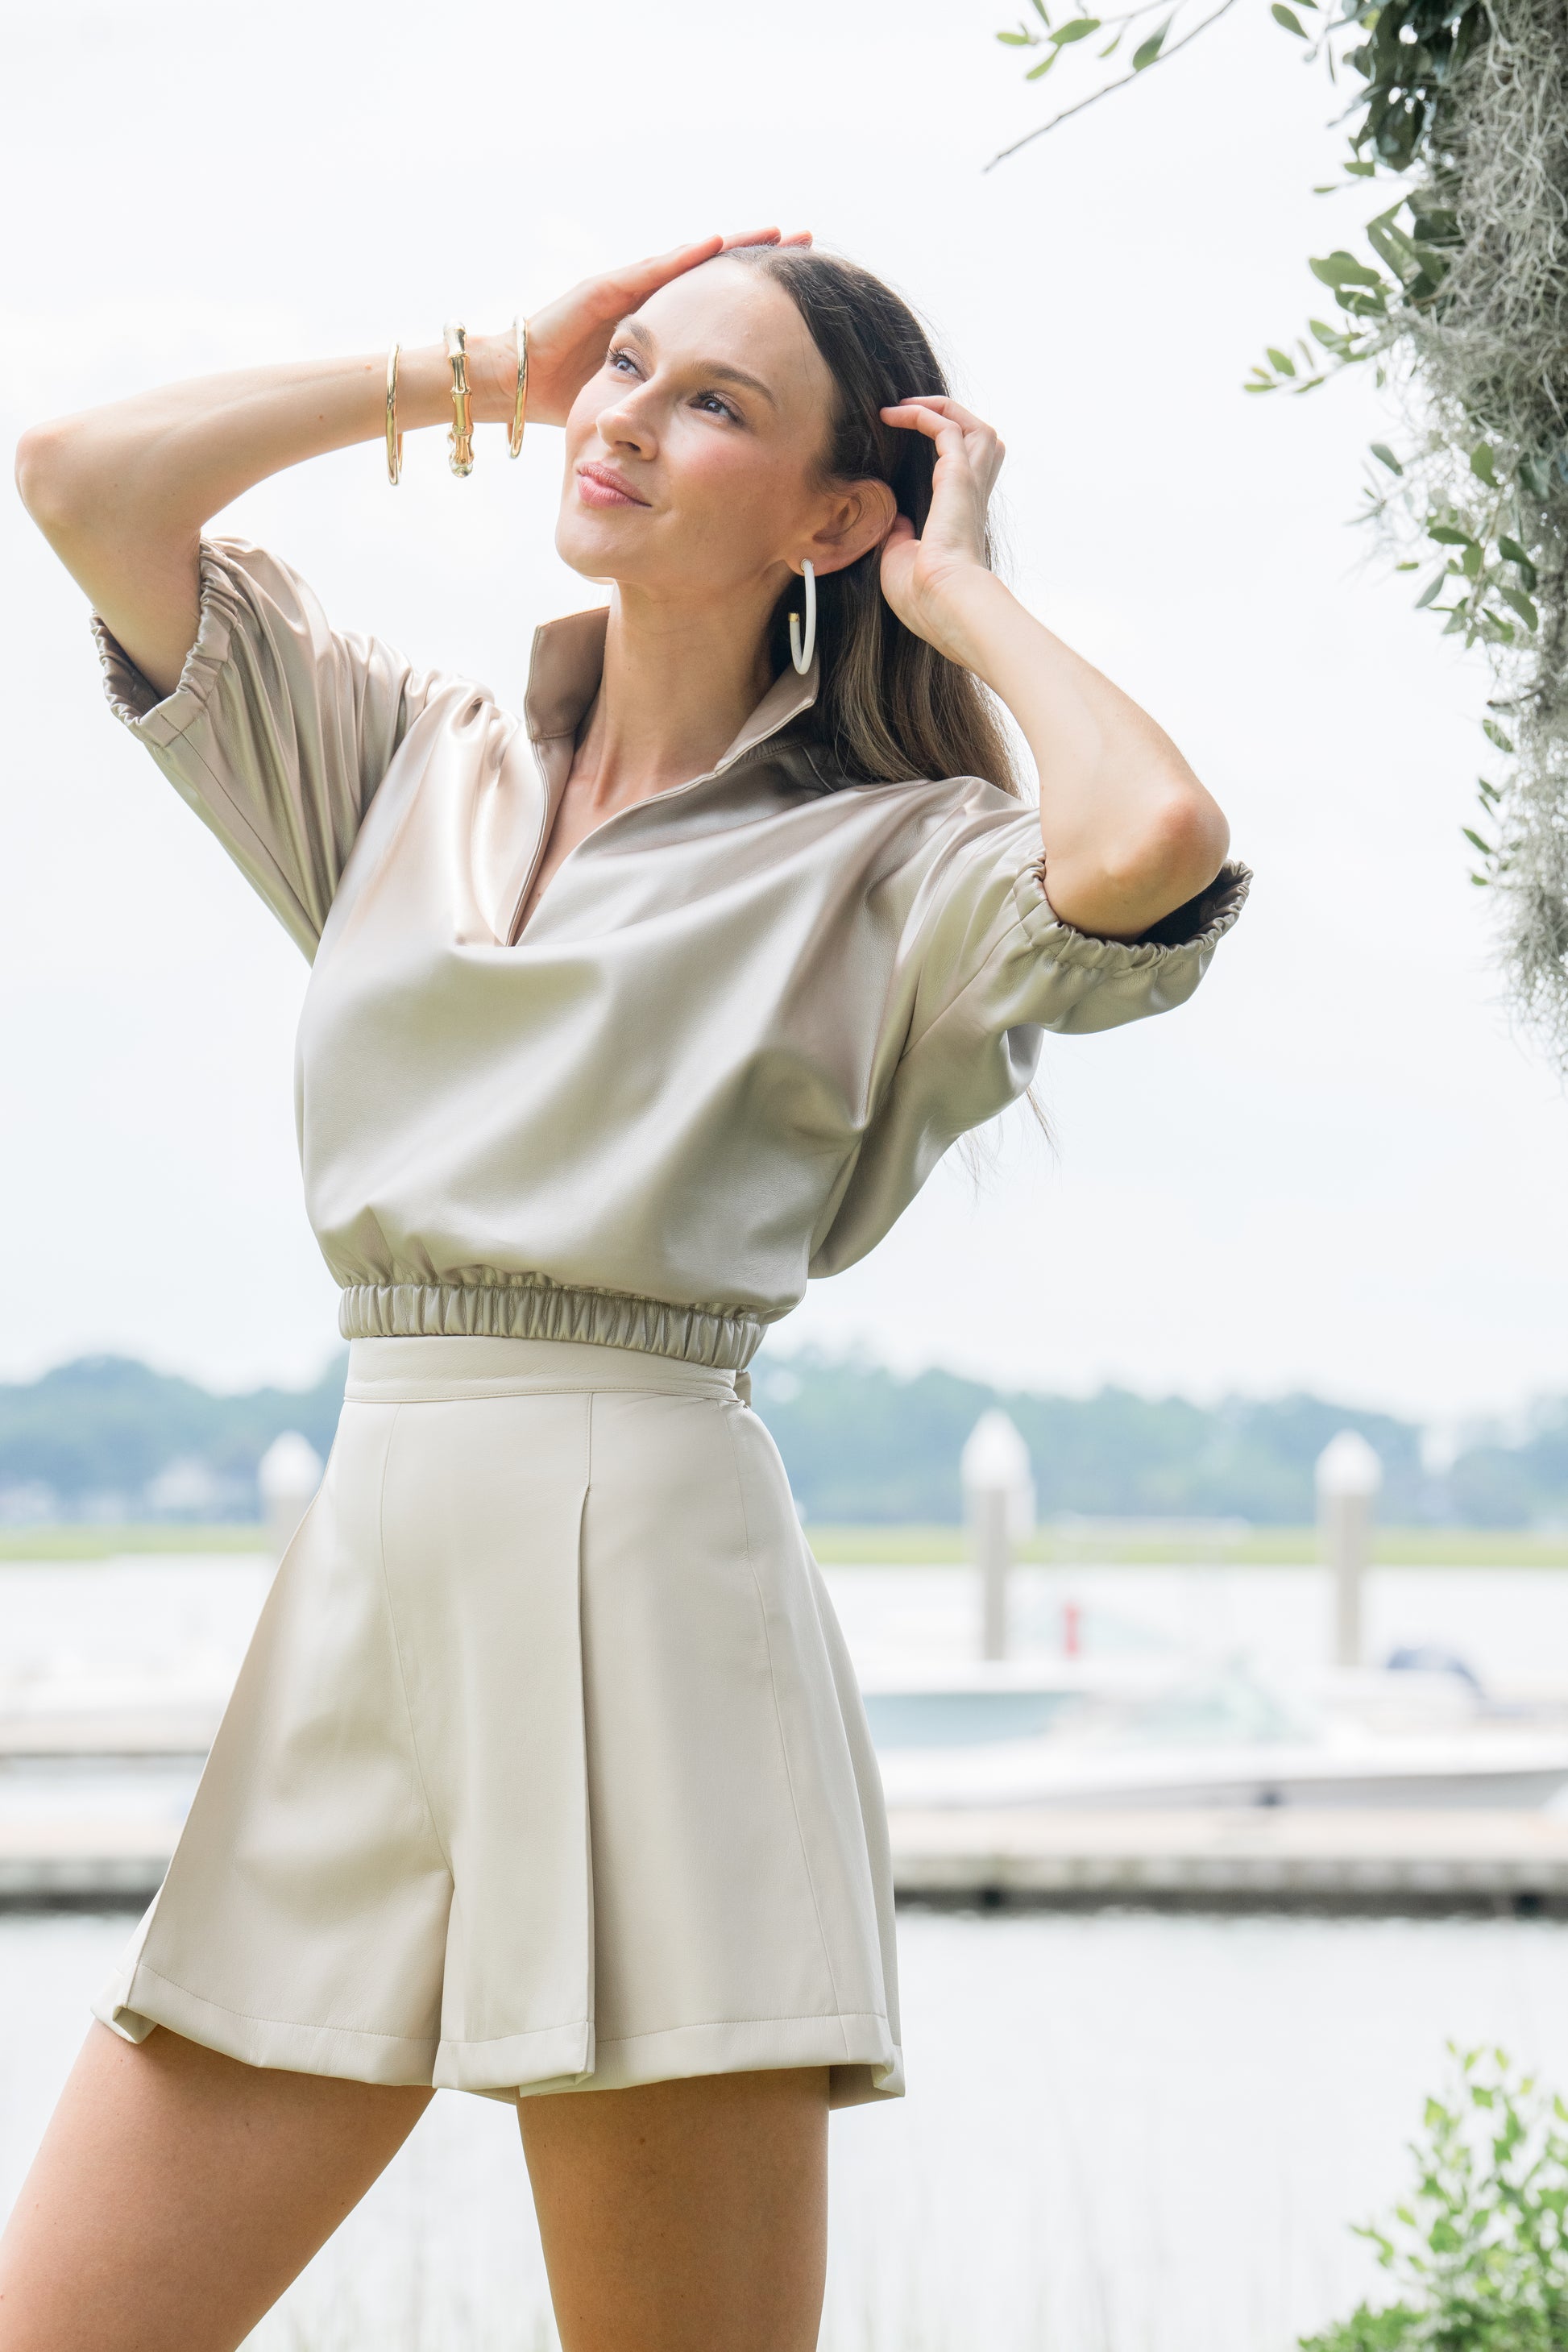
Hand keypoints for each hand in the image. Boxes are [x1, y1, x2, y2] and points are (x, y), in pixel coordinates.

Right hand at [513, 228, 811, 426]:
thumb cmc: (571, 399)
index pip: (718, 307)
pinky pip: (651, 271)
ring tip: (776, 233)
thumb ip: (673, 405)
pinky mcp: (605, 289)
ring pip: (690, 262)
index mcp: (662, 332)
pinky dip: (685, 258)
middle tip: (808, 241)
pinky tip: (719, 245)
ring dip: (733, 245)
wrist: (517, 385)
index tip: (806, 289)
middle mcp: (650, 304)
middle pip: (714, 274)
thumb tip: (719, 435)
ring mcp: (627, 290)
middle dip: (759, 256)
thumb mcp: (640, 402)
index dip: (757, 297)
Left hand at [877, 397, 1005, 659]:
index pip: (966, 474)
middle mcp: (973, 498)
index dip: (944, 453)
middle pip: (983, 441)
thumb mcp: (900, 560)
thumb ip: (898, 535)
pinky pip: (946, 427)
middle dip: (953, 418)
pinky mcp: (959, 476)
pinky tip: (893, 414)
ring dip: (943, 408)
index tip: (906, 446)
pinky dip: (922, 414)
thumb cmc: (923, 597)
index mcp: (962, 519)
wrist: (943, 603)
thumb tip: (893, 520)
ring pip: (975, 426)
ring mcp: (970, 485)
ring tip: (906, 405)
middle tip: (913, 413)